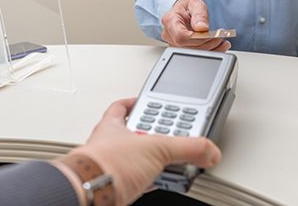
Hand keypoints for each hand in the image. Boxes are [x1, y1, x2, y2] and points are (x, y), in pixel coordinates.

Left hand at [72, 98, 220, 204]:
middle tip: (170, 135)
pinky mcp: (115, 185)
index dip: (137, 102)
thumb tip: (208, 150)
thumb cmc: (105, 164)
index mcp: (114, 125)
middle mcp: (110, 143)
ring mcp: (112, 164)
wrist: (88, 196)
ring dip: (152, 159)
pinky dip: (149, 179)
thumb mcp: (156, 148)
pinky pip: (136, 179)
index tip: (151, 101)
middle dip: (153, 134)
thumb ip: (187, 147)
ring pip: (136, 157)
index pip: (122, 106)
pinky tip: (160, 181)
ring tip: (170, 161)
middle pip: (134, 132)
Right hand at [161, 0, 230, 51]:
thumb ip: (199, 14)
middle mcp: (169, 34)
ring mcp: (173, 43)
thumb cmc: (187, 7)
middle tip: (220, 38)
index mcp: (170, 20)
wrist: (184, 11)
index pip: (181, 36)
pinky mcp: (181, 49)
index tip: (210, 36)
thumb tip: (202, 27)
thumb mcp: (195, 4)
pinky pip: (194, 55)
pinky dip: (209, 52)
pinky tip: (218, 47)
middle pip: (187, 47)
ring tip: (222, 42)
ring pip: (191, 54)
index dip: (197, 39)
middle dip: (207, 45)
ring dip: (209, 50)